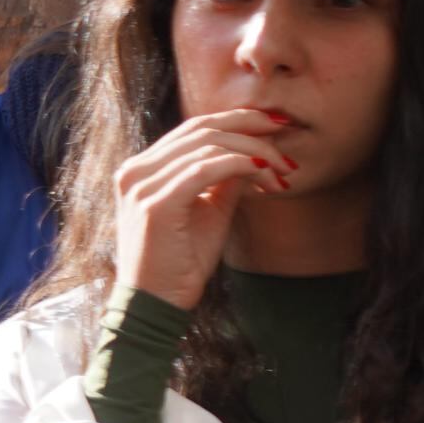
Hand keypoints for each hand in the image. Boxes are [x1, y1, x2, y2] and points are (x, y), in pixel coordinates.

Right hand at [111, 106, 294, 307]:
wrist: (156, 303)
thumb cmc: (180, 262)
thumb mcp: (207, 211)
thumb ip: (224, 179)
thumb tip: (257, 153)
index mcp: (141, 170)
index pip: (193, 128)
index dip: (238, 119)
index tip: (277, 125)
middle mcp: (135, 171)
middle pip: (202, 129)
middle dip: (253, 131)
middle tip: (289, 146)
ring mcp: (141, 186)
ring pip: (208, 146)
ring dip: (256, 153)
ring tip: (283, 172)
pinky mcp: (155, 204)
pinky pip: (205, 169)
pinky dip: (242, 165)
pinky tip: (265, 176)